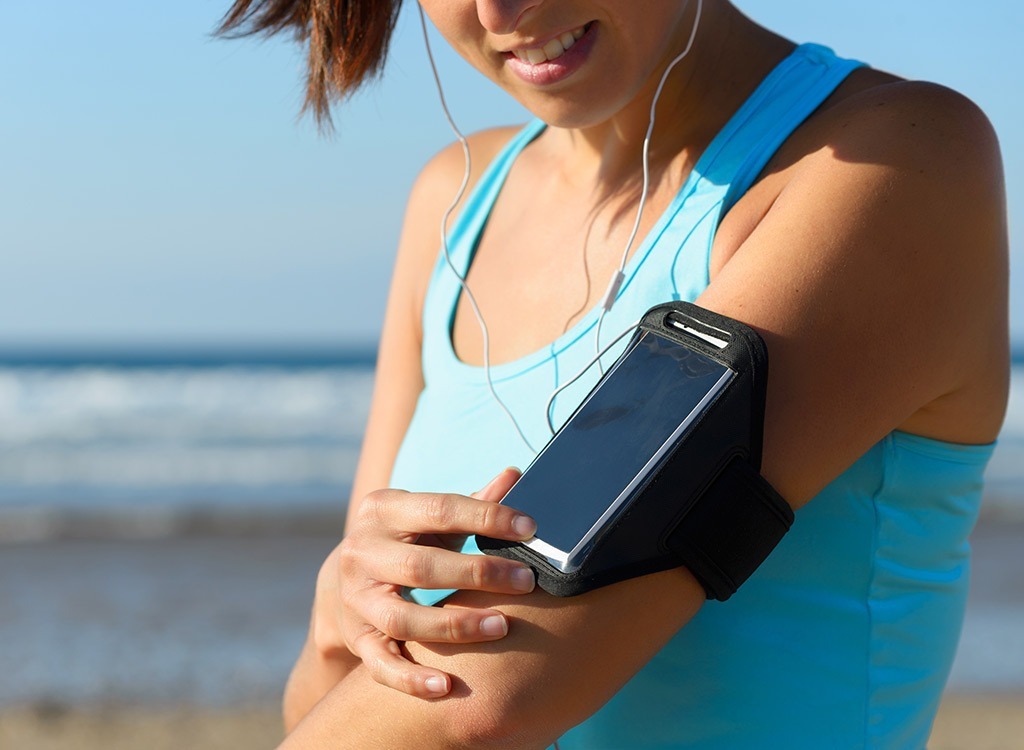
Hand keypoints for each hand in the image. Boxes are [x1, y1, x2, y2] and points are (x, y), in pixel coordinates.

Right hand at [312, 468, 536, 698]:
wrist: (348, 580)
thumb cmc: (409, 541)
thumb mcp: (431, 517)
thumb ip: (473, 502)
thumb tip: (515, 475)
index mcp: (382, 509)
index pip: (439, 509)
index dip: (486, 517)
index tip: (529, 529)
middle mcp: (361, 552)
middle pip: (422, 566)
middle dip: (479, 573)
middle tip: (527, 580)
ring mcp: (356, 598)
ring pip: (403, 618)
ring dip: (455, 625)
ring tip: (502, 626)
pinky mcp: (357, 638)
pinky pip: (381, 665)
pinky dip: (412, 679)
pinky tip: (447, 686)